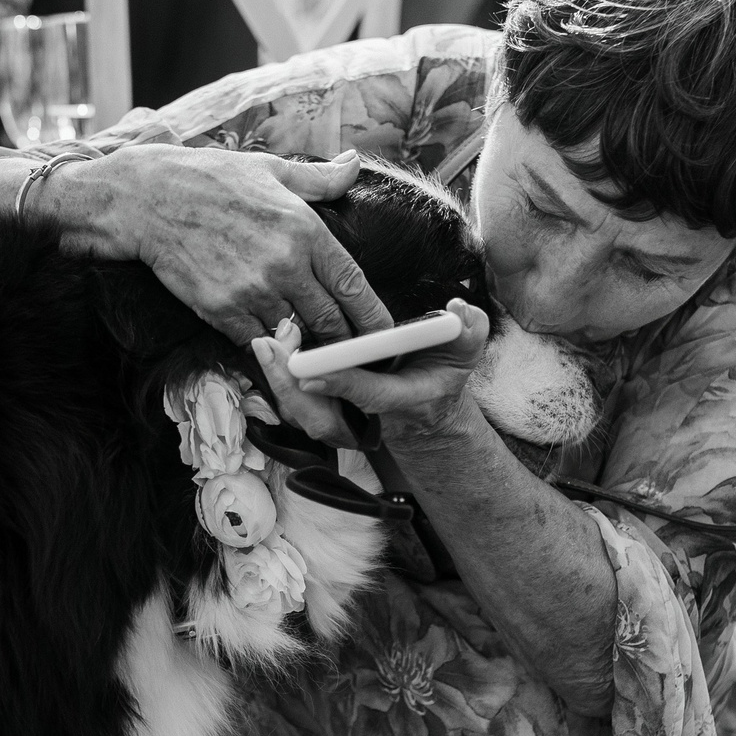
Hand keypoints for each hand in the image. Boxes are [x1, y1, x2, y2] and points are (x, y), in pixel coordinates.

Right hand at [50, 144, 389, 343]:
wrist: (145, 199)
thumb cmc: (209, 179)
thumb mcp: (270, 169)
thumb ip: (318, 179)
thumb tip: (354, 166)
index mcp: (305, 229)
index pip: (354, 286)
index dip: (373, 319)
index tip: (384, 336)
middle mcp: (285, 264)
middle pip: (330, 322)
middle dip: (342, 341)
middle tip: (349, 352)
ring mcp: (252, 291)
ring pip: (295, 336)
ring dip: (303, 346)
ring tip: (311, 352)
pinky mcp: (221, 311)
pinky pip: (256, 342)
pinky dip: (266, 344)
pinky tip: (269, 341)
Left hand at [248, 299, 488, 447]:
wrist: (427, 407)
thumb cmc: (443, 371)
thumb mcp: (465, 348)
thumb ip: (470, 329)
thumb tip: (458, 311)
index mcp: (403, 401)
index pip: (370, 395)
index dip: (341, 382)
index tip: (311, 368)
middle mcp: (369, 420)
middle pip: (322, 417)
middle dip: (292, 385)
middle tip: (271, 347)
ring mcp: (344, 423)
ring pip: (303, 415)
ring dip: (280, 383)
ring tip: (265, 344)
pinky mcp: (326, 416)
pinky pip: (296, 406)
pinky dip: (279, 381)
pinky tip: (269, 350)